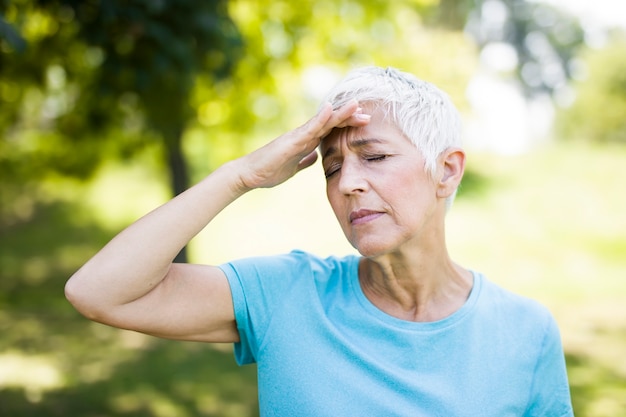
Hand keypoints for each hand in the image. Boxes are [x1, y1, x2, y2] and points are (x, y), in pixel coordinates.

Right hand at [236, 100, 369, 189]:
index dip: (347, 125)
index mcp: (306, 142)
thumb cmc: (269, 171)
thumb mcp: (294, 168)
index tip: (364, 123)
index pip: (330, 130)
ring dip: (340, 113)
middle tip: (368, 114)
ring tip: (356, 104)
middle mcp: (303, 135)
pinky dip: (321, 117)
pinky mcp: (291, 140)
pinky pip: (309, 127)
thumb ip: (305, 161)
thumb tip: (316, 157)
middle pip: (331, 123)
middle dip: (349, 118)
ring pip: (323, 121)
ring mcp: (298, 136)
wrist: (250, 175)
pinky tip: (331, 109)